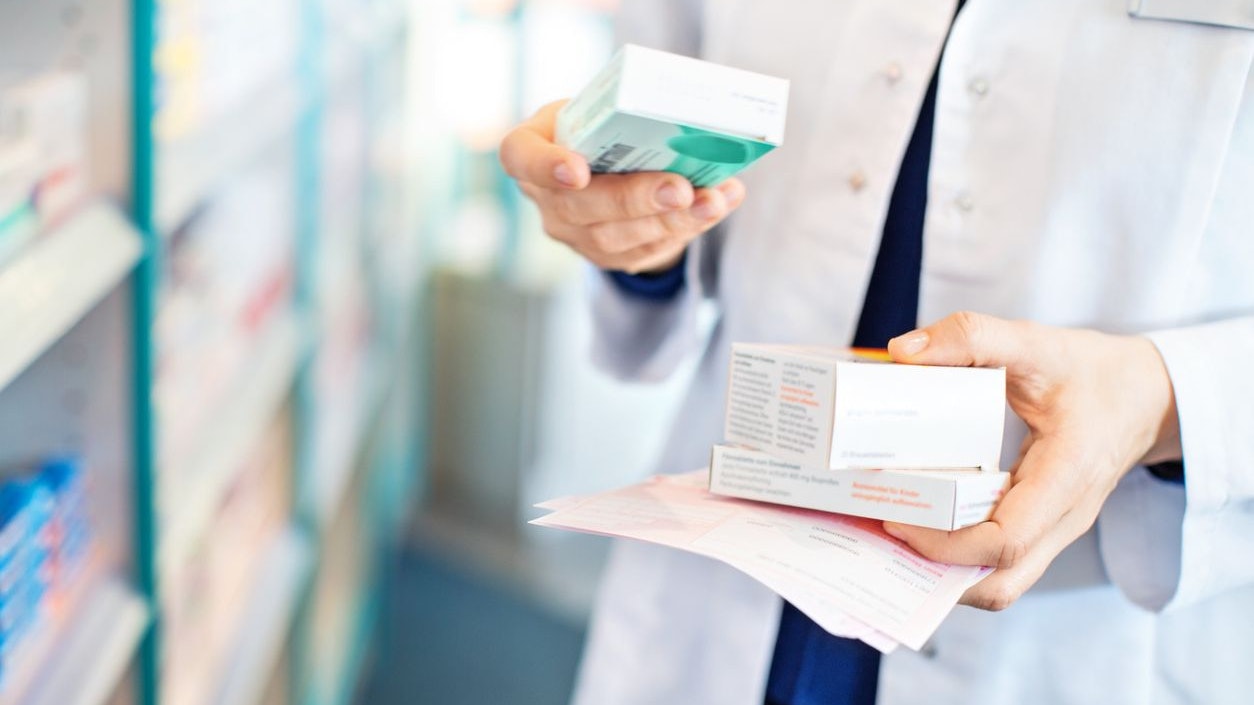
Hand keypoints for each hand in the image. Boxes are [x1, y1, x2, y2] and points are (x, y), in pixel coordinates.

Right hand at [499, 101, 745, 273]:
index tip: (577, 171)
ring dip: (672, 220)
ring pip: (617, 237)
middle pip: (580, 206)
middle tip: (679, 189)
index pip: (520, 156)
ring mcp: (573, 234)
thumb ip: (624, 111)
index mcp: (531, 148)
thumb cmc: (601, 127)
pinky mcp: (607, 256)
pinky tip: (717, 206)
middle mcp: (545, 198)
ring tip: (712, 201)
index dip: (544, 166)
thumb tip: (690, 118)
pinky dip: (688, 226)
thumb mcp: (598, 107)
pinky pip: (646, 249)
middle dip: (635, 199)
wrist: (607, 167)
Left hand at [883, 312, 1181, 610]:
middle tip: (883, 531)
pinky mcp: (1042, 528)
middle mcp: (1065, 517)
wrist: (1146, 396)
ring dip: (945, 572)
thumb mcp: (1035, 342)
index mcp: (1068, 475)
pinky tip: (921, 526)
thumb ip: (972, 337)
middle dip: (936, 572)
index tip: (896, 516)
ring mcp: (1055, 530)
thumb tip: (903, 352)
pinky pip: (1000, 562)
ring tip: (893, 535)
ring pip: (1001, 581)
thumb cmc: (1092, 372)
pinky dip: (959, 557)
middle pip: (1001, 582)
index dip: (945, 542)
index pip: (1006, 539)